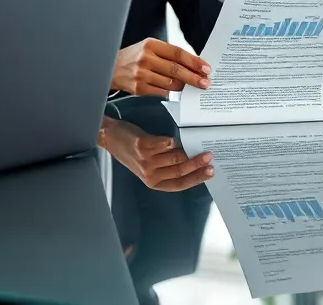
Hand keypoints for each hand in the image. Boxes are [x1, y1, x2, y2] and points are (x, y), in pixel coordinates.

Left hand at [99, 118, 213, 191]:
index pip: (180, 184)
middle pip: (179, 171)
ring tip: (195, 145)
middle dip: (197, 164)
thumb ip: (168, 166)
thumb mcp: (150, 166)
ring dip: (187, 150)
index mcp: (154, 182)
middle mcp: (150, 174)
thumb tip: (193, 160)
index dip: (196, 179)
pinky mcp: (142, 146)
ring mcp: (145, 161)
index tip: (210, 172)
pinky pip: (163, 144)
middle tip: (209, 157)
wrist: (111, 138)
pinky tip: (174, 139)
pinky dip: (171, 141)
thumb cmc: (134, 152)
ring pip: (174, 157)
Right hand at [113, 38, 210, 96]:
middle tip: (205, 82)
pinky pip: (162, 92)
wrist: (109, 67)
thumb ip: (167, 54)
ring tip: (191, 86)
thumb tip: (192, 64)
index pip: (178, 53)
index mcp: (151, 45)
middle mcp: (146, 59)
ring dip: (184, 86)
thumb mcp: (148, 48)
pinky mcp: (139, 89)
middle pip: (176, 70)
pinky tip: (176, 91)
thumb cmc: (132, 57)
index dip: (194, 61)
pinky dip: (171, 92)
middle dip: (194, 77)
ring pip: (171, 83)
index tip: (206, 68)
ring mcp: (142, 75)